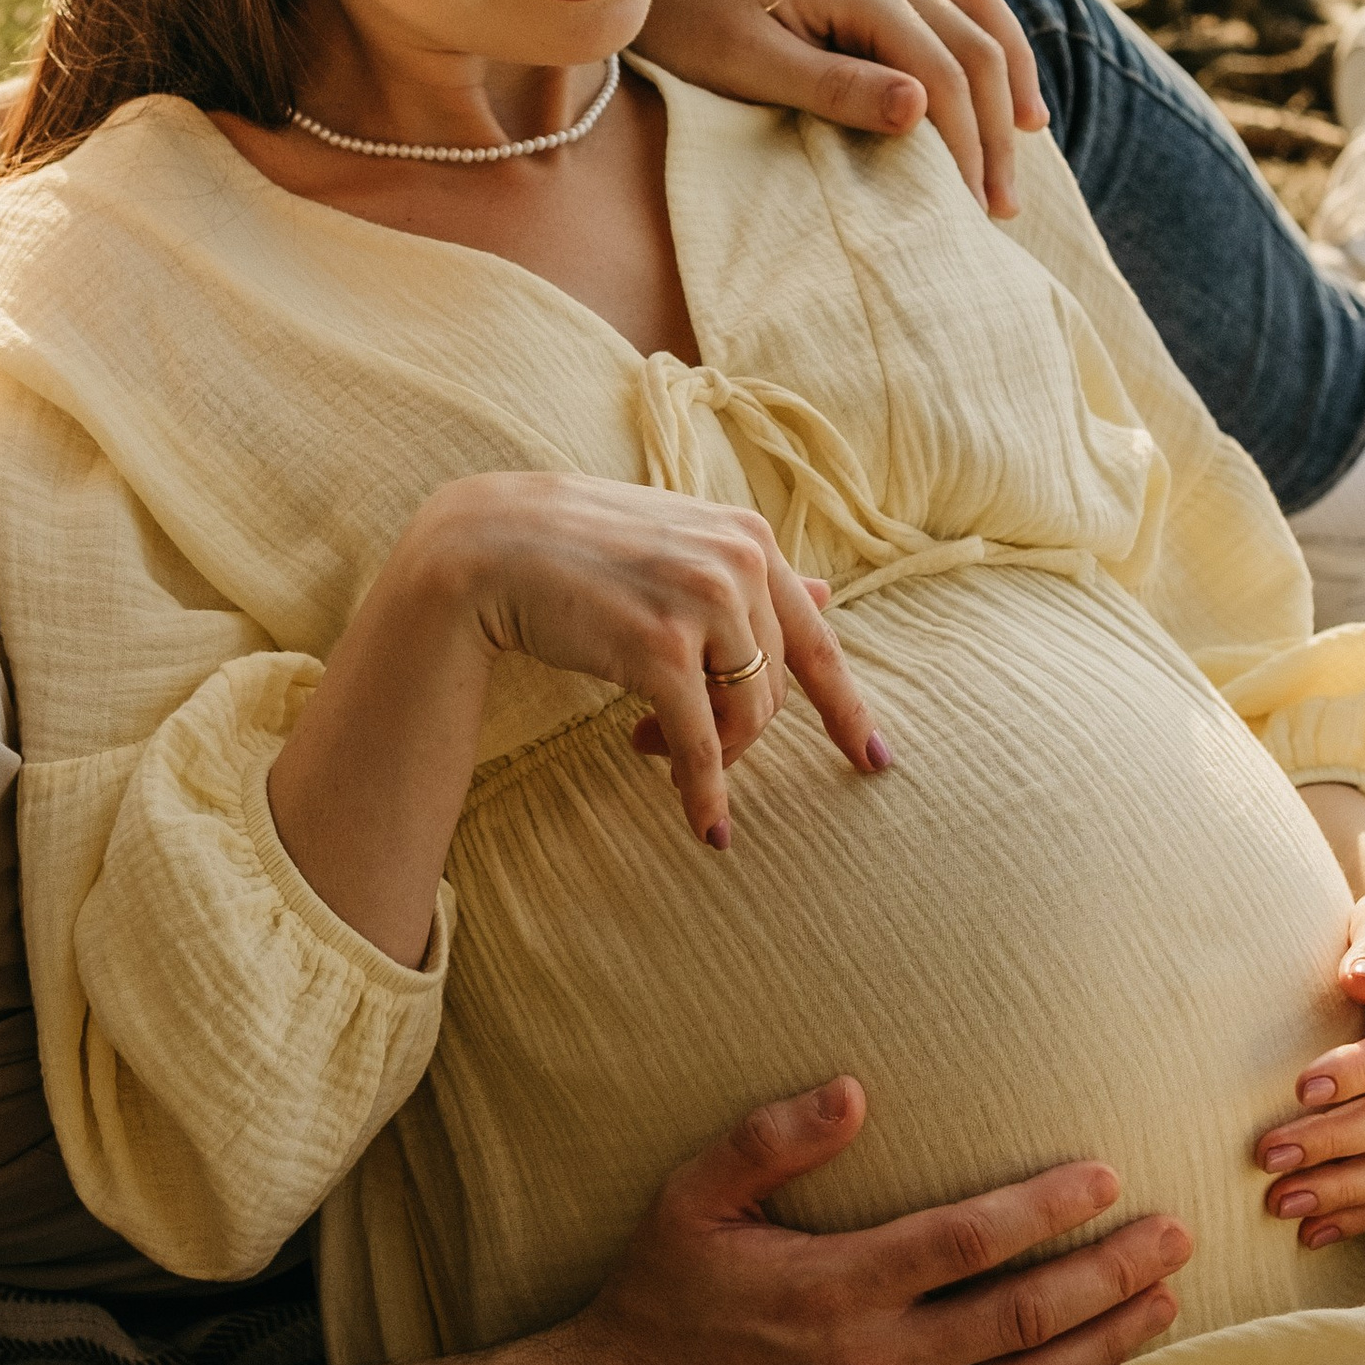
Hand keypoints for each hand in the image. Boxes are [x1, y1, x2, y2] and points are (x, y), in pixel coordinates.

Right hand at [423, 470, 886, 846]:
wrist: (490, 546)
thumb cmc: (579, 547)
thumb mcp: (675, 546)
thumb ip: (746, 573)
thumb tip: (828, 594)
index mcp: (749, 537)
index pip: (817, 639)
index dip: (846, 710)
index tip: (874, 760)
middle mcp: (738, 562)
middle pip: (774, 688)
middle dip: (735, 732)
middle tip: (666, 738)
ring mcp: (702, 602)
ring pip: (745, 716)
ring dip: (707, 752)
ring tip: (643, 741)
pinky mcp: (660, 647)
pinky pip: (703, 742)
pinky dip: (705, 792)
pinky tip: (703, 827)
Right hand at [558, 1076, 1188, 1364]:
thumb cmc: (659, 1299)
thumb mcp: (691, 1200)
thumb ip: (770, 1138)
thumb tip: (855, 1087)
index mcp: (833, 1287)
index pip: (968, 1240)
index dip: (1046, 1207)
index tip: (1107, 1177)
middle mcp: (874, 1361)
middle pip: (1022, 1314)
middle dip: (1110, 1273)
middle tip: (1176, 1236)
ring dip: (1104, 1340)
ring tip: (1166, 1302)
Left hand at [639, 0, 1047, 212]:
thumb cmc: (686, 22)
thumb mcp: (747, 66)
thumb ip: (833, 88)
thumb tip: (923, 109)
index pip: (940, 72)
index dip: (964, 145)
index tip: (971, 209)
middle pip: (973, 45)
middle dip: (995, 128)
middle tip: (1001, 205)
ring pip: (980, 9)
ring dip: (1010, 78)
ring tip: (1026, 144)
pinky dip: (988, 35)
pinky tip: (1002, 78)